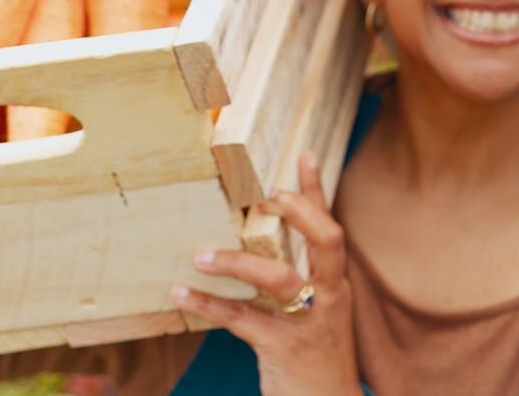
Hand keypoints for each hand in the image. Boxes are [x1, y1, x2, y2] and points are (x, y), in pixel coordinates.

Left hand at [174, 153, 361, 395]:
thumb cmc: (319, 361)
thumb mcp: (321, 319)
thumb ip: (303, 287)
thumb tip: (264, 256)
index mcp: (337, 286)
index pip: (332, 229)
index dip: (318, 192)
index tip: (305, 156)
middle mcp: (330, 297)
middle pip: (326, 240)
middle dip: (297, 211)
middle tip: (264, 195)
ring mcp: (310, 322)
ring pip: (280, 278)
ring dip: (238, 261)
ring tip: (201, 254)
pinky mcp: (284, 348)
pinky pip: (242, 319)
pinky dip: (209, 305)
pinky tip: (181, 295)